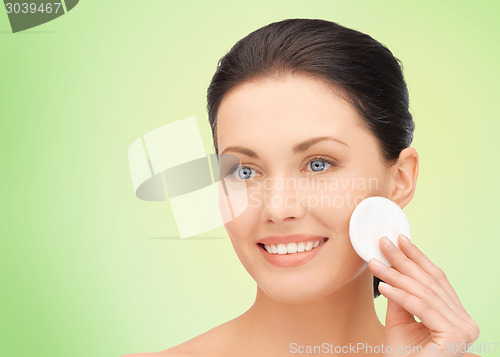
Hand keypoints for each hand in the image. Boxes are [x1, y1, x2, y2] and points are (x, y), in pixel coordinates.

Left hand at [368, 234, 479, 356]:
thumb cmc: (403, 356)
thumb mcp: (399, 321)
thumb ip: (399, 296)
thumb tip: (392, 267)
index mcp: (457, 316)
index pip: (435, 280)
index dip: (417, 257)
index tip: (400, 239)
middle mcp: (466, 321)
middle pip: (428, 283)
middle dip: (403, 260)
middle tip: (383, 242)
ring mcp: (464, 329)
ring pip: (423, 293)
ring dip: (395, 275)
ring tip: (375, 262)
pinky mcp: (455, 336)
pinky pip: (421, 308)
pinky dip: (400, 296)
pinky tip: (383, 286)